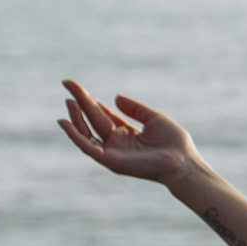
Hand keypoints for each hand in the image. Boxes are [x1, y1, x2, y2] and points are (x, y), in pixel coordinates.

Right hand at [57, 82, 198, 182]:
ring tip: (68, 100)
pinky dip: (74, 136)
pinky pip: (88, 148)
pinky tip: (64, 122)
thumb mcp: (154, 119)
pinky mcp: (111, 161)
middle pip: (93, 120)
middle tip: (67, 83)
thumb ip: (134, 108)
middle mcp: (117, 143)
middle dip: (79, 102)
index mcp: (127, 133)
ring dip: (75, 117)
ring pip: (87, 133)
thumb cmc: (174, 143)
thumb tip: (115, 97)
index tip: (76, 87)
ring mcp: (113, 152)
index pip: (103, 115)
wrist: (182, 162)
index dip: (90, 101)